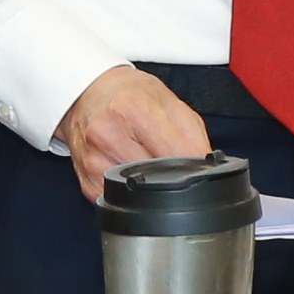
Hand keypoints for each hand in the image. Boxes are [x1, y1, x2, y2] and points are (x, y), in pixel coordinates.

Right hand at [53, 65, 212, 201]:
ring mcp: (94, 160)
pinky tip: (128, 168)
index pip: (175, 154)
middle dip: (170, 173)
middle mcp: (108, 135)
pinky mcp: (87, 181)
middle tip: (166, 155)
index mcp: (133, 110)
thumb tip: (206, 166)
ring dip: (149, 184)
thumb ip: (192, 134)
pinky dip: (129, 191)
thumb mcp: (168, 100)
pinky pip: (119, 199)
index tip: (197, 165)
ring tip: (144, 157)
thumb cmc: (128, 94)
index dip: (192, 164)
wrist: (88, 94)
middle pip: (157, 177)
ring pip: (139, 193)